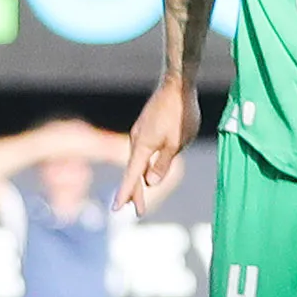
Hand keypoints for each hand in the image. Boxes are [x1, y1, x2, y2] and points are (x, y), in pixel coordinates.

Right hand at [116, 75, 196, 216]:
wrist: (177, 84)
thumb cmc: (180, 113)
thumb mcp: (176, 143)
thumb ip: (163, 163)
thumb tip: (150, 182)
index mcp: (142, 146)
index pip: (132, 176)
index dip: (126, 193)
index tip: (117, 209)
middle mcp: (137, 140)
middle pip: (134, 172)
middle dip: (135, 192)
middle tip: (138, 211)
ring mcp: (141, 133)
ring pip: (138, 161)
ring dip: (140, 179)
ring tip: (141, 195)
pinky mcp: (147, 127)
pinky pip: (143, 151)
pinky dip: (144, 165)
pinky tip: (149, 169)